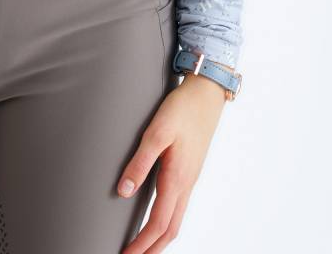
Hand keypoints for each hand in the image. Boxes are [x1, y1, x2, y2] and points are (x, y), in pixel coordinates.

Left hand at [116, 71, 230, 251]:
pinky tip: (158, 219)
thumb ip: (139, 162)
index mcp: (177, 178)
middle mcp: (186, 184)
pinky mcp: (190, 172)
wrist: (207, 94)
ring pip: (176, 220)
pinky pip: (179, 207)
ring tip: (143, 247)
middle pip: (170, 230)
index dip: (142, 243)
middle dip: (151, 249)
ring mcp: (190, 179)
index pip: (158, 223)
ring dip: (160, 239)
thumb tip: (124, 191)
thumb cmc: (181, 109)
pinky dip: (167, 222)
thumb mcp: (156, 132)